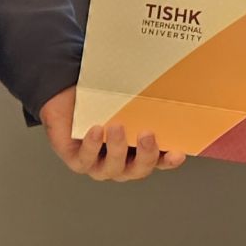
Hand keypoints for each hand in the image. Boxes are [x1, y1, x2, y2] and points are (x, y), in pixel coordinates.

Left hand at [39, 87, 183, 180]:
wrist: (67, 98)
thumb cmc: (100, 100)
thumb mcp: (125, 99)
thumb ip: (143, 98)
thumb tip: (163, 76)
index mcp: (138, 151)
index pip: (160, 160)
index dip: (169, 160)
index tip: (177, 152)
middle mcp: (122, 162)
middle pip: (139, 169)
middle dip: (145, 155)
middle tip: (146, 134)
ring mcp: (100, 165)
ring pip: (113, 168)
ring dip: (117, 148)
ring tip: (116, 127)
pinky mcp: (78, 161)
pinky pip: (85, 161)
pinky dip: (91, 146)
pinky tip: (95, 130)